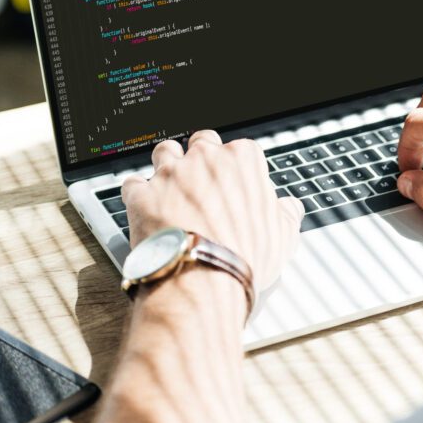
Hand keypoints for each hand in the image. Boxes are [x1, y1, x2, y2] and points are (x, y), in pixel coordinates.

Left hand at [121, 130, 302, 290]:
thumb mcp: (284, 236)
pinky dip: (138, 193)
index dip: (237, 169)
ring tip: (172, 188)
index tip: (235, 185)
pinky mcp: (141, 194)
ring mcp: (170, 174)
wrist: (203, 280)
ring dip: (167, 166)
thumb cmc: (246, 258)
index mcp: (243, 161)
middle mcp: (205, 158)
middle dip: (200, 158)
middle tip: (204, 183)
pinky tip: (146, 206)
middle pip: (201, 142)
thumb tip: (289, 208)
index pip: (240, 150)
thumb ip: (286, 213)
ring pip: (165, 152)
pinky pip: (133, 183)